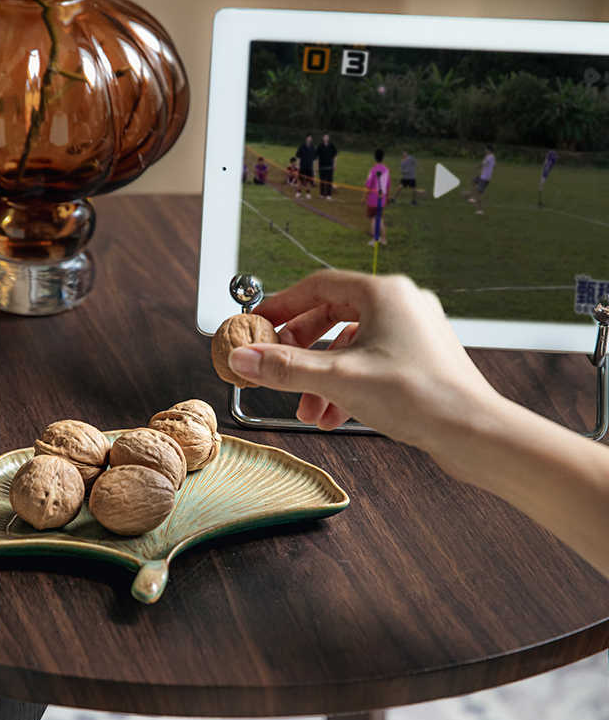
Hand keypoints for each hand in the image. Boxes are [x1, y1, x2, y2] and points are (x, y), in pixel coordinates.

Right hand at [227, 270, 499, 452]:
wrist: (474, 433)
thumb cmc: (421, 396)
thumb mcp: (339, 378)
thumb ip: (285, 368)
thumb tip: (244, 358)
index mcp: (384, 293)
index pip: (317, 285)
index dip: (281, 305)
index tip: (258, 323)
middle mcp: (401, 305)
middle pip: (331, 316)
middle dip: (300, 350)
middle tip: (275, 365)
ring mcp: (412, 332)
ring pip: (349, 346)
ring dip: (321, 376)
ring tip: (307, 407)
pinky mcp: (418, 359)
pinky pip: (368, 363)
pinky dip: (345, 385)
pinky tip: (333, 414)